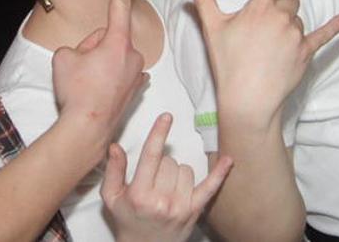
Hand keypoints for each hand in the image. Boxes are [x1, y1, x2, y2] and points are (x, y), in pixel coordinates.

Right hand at [53, 0, 146, 145]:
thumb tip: (93, 49)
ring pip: (114, 57)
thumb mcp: (65, 56)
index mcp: (117, 42)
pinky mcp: (137, 90)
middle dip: (95, 47)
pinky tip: (99, 91)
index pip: (119, 3)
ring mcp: (137, 74)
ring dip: (101, 64)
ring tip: (88, 83)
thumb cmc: (75, 91)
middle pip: (109, 37)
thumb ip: (82, 43)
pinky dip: (108, 79)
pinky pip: (119, 74)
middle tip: (81, 68)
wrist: (86, 129)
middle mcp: (133, 55)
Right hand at [102, 113, 231, 241]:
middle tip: (152, 178)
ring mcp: (180, 207)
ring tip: (166, 185)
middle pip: (169, 161)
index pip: (151, 156)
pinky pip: (210, 188)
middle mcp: (161, 201)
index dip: (159, 133)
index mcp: (140, 194)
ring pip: (185, 169)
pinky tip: (228, 160)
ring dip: (177, 171)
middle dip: (161, 163)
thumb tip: (115, 147)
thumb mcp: (111, 197)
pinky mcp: (194, 211)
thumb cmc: (128, 221)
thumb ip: (113, 170)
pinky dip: (219, 173)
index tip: (166, 117)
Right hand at [180, 0, 338, 126]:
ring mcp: (296, 35)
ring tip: (272, 48)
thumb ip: (203, 0)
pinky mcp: (307, 52)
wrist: (248, 100)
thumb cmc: (228, 64)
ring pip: (298, 19)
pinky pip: (323, 35)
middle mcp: (280, 17)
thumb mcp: (213, 29)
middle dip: (278, 9)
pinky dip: (333, 28)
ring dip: (289, 26)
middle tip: (261, 31)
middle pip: (287, 0)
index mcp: (257, 8)